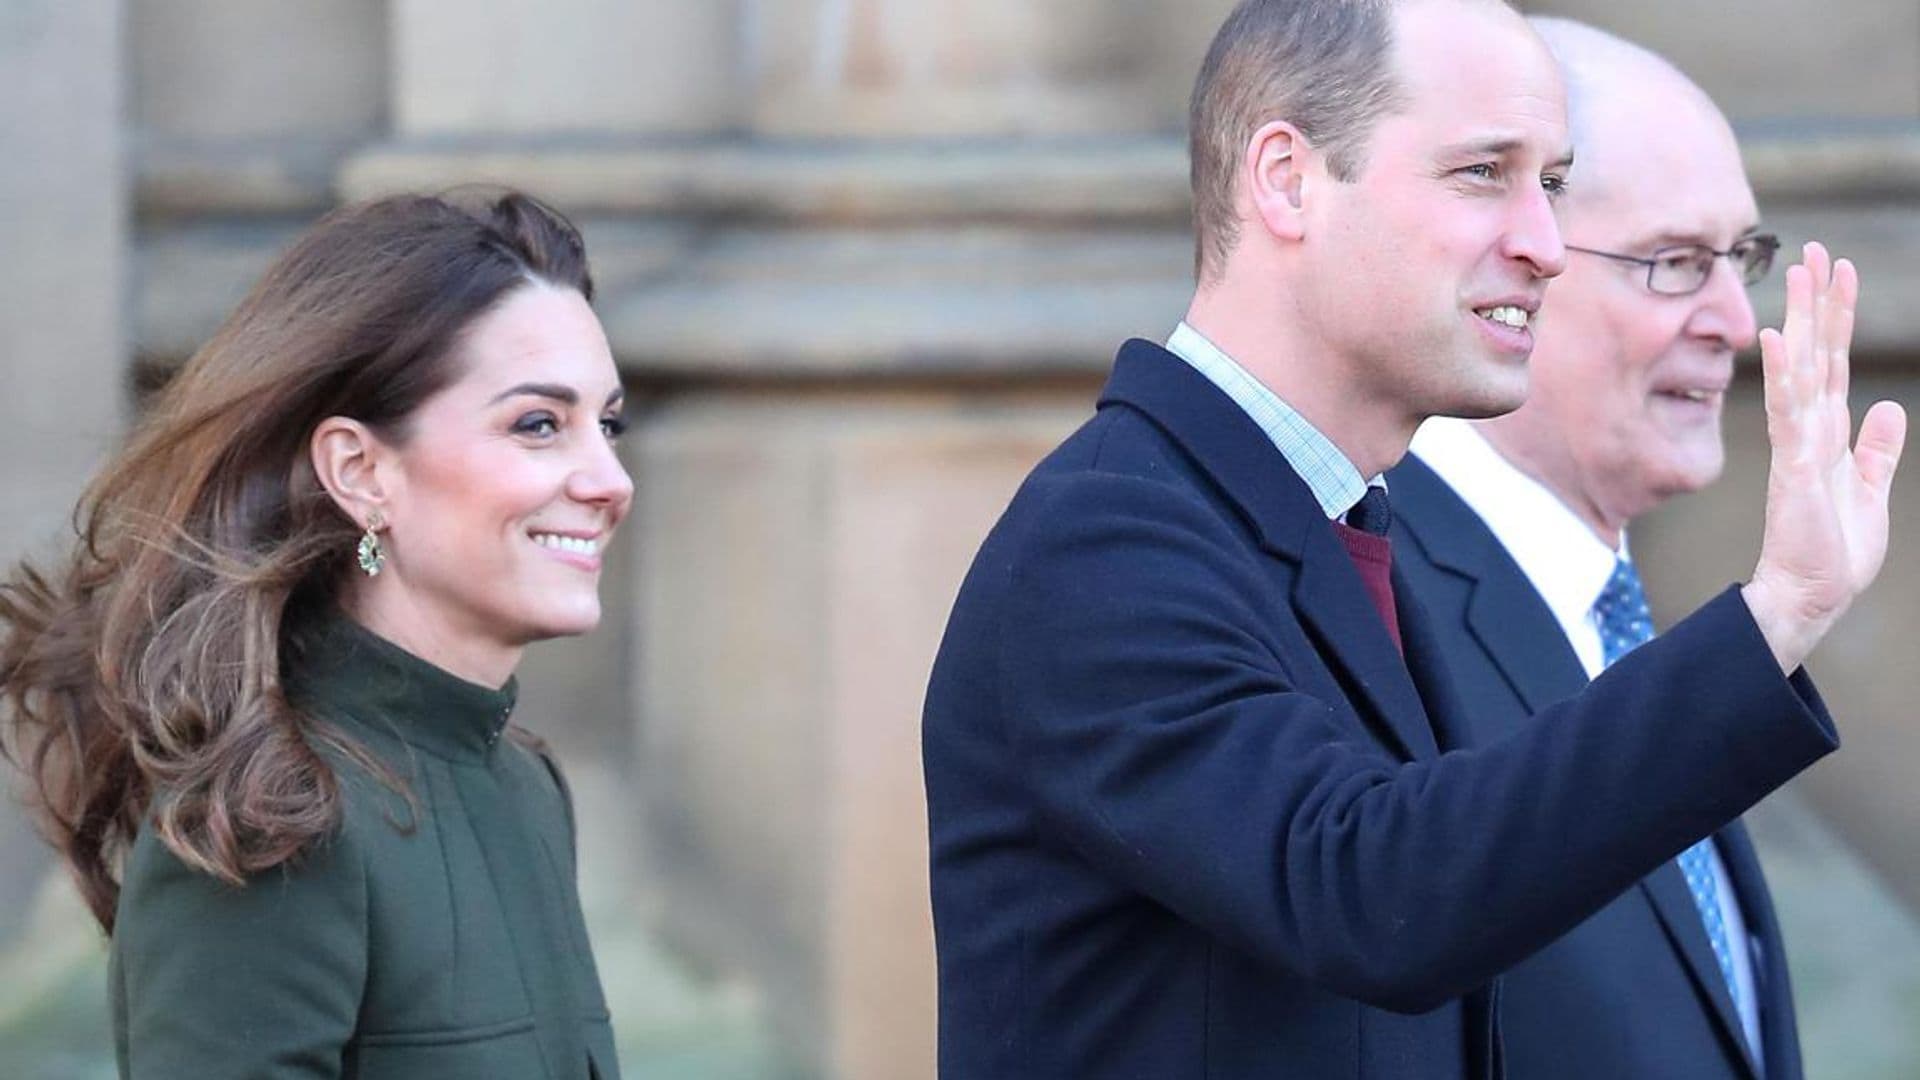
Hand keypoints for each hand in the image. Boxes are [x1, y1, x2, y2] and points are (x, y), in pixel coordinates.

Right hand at [1743, 242, 1906, 671]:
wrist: (1811, 594)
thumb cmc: (1834, 552)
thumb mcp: (1869, 490)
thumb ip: (1877, 449)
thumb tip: (1888, 407)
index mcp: (1829, 433)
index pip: (1834, 362)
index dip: (1837, 317)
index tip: (1837, 272)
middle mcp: (1810, 428)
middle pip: (1817, 351)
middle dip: (1819, 300)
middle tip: (1814, 248)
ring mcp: (1799, 443)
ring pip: (1803, 367)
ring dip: (1803, 318)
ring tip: (1801, 272)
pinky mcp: (1795, 465)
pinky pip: (1789, 411)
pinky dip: (1784, 374)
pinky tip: (1782, 339)